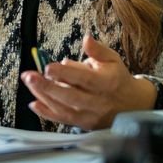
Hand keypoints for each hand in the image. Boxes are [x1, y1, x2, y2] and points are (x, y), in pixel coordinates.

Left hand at [21, 34, 156, 129]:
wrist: (133, 105)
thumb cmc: (118, 78)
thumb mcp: (113, 59)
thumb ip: (98, 50)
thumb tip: (86, 38)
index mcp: (106, 83)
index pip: (83, 79)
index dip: (65, 74)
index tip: (48, 67)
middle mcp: (98, 101)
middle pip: (70, 96)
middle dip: (47, 86)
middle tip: (29, 76)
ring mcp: (90, 115)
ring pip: (64, 108)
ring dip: (43, 96)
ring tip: (29, 83)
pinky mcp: (84, 124)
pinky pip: (63, 120)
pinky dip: (47, 113)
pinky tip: (34, 104)